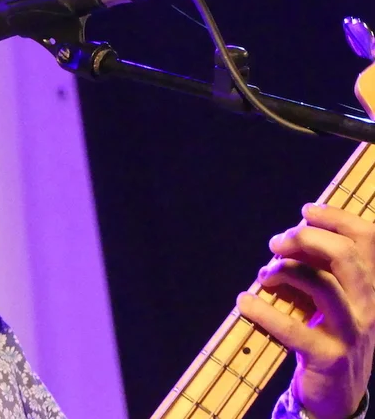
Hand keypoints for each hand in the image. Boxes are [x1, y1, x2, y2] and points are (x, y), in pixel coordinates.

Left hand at [236, 203, 374, 418]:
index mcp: (370, 288)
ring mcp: (352, 333)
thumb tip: (286, 241)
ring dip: (286, 271)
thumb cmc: (325, 335)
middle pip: (346, 257)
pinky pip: (293, 329)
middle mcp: (368, 307)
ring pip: (324, 286)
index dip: (338, 219)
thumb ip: (314, 269)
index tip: (307, 211)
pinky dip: (263, 311)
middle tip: (276, 243)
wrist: (337, 396)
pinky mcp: (329, 357)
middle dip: (306, 239)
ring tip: (264, 275)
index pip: (368, 241)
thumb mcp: (326, 299)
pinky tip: (245, 302)